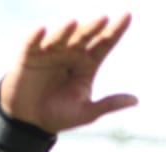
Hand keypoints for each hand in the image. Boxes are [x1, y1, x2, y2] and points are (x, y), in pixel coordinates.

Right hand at [0, 13, 137, 132]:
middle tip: (104, 19)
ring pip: (60, 38)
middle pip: (85, 37)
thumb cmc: (59, 116)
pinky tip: (42, 30)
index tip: (128, 15)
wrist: (30, 122)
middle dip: (94, 28)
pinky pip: (32, 44)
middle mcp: (71, 54)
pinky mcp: (29, 57)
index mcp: (87, 65)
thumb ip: (108, 105)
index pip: (104, 44)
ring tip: (74, 23)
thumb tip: (136, 100)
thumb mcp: (86, 113)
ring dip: (66, 31)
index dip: (116, 30)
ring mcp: (50, 53)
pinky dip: (36, 37)